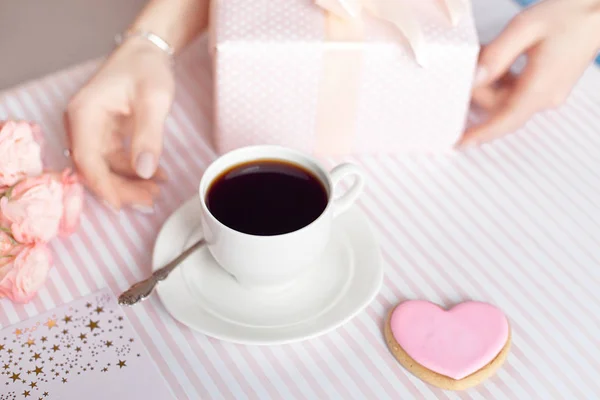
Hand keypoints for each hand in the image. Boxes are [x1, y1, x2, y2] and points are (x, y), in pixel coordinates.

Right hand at [65, 38, 173, 209]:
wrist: (146, 52)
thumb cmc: (146, 69)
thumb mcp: (153, 101)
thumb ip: (149, 136)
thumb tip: (144, 172)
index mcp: (84, 114)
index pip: (86, 160)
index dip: (102, 186)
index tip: (121, 205)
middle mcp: (82, 123)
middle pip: (94, 168)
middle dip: (120, 189)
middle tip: (149, 201)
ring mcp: (92, 129)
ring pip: (105, 167)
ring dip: (129, 182)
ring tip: (156, 191)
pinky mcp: (104, 134)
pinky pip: (115, 160)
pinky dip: (134, 170)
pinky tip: (156, 176)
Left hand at [459, 0, 599, 145]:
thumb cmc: (571, 13)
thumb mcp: (525, 28)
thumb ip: (496, 55)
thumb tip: (474, 78)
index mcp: (542, 86)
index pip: (505, 120)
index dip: (479, 134)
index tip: (458, 142)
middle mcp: (546, 96)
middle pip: (498, 107)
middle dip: (479, 88)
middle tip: (470, 63)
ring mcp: (548, 93)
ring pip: (505, 99)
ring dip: (489, 82)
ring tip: (486, 53)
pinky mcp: (547, 87)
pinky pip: (515, 92)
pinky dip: (500, 79)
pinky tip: (498, 59)